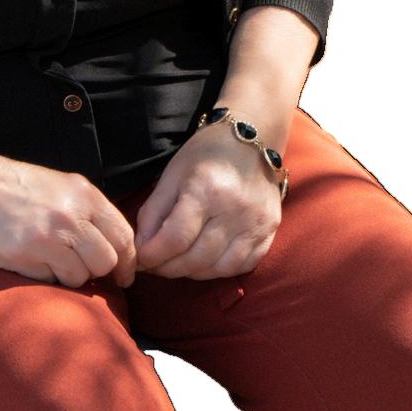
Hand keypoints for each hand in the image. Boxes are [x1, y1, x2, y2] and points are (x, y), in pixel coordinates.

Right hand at [0, 151, 138, 289]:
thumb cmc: (15, 188)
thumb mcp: (60, 188)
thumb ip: (87, 213)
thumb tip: (115, 249)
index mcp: (84, 194)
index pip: (124, 235)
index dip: (128, 261)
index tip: (124, 274)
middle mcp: (71, 214)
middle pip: (107, 261)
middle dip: (99, 272)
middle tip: (85, 273)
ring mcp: (49, 235)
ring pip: (81, 276)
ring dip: (70, 276)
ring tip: (50, 260)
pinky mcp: (25, 254)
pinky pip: (51, 281)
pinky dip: (45, 277)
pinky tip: (30, 260)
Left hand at [133, 119, 283, 279]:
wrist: (251, 138)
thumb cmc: (207, 153)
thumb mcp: (173, 174)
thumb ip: (153, 212)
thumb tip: (142, 248)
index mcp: (207, 190)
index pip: (176, 239)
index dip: (153, 255)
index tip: (141, 258)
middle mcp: (236, 210)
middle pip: (196, 259)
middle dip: (168, 268)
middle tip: (155, 264)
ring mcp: (257, 223)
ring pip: (218, 269)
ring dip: (192, 272)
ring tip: (178, 262)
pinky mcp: (270, 231)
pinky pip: (242, 266)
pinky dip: (219, 270)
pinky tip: (206, 260)